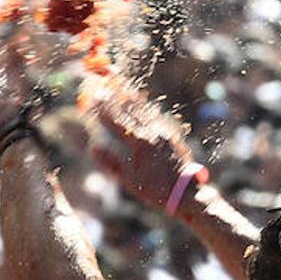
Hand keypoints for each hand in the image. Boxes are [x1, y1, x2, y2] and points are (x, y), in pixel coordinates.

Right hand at [87, 77, 196, 210]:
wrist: (186, 192)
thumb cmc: (156, 190)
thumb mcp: (129, 180)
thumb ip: (111, 163)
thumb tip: (93, 148)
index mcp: (140, 144)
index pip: (117, 122)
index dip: (104, 110)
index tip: (94, 98)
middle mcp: (153, 134)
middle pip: (131, 111)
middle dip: (116, 99)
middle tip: (105, 87)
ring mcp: (164, 133)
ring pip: (145, 111)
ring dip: (132, 100)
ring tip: (122, 88)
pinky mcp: (172, 135)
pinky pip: (155, 118)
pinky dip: (145, 109)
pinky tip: (141, 105)